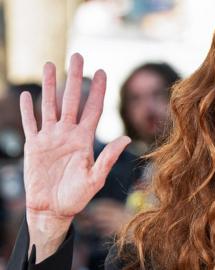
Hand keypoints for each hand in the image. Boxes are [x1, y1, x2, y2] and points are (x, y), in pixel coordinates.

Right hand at [20, 53, 129, 261]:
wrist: (52, 209)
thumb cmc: (76, 197)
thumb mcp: (95, 178)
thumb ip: (108, 158)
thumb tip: (127, 138)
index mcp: (85, 139)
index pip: (93, 108)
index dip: (98, 90)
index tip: (102, 71)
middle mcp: (68, 134)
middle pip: (72, 99)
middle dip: (75, 78)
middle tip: (77, 56)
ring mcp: (50, 138)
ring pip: (50, 105)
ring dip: (50, 85)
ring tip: (50, 64)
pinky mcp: (33, 146)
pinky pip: (30, 123)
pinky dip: (27, 110)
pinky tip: (27, 94)